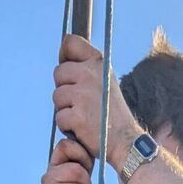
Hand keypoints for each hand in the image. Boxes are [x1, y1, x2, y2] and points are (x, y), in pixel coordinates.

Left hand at [52, 34, 136, 164]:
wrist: (125, 140)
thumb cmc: (112, 114)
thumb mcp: (106, 81)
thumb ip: (86, 69)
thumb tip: (63, 59)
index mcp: (98, 63)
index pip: (71, 43)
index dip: (64, 55)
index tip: (67, 67)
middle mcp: (90, 74)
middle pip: (58, 73)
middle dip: (64, 89)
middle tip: (81, 103)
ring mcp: (82, 95)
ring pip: (57, 97)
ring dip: (65, 109)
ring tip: (83, 116)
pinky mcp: (76, 115)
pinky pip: (59, 117)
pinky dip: (67, 126)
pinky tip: (82, 128)